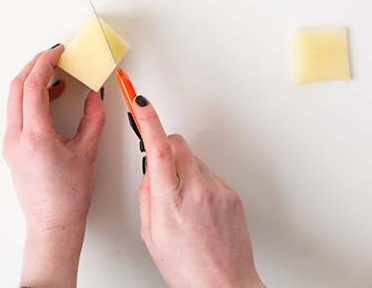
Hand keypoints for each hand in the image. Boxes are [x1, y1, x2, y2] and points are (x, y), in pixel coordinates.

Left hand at [3, 44, 105, 287]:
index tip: (58, 51)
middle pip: (17, 87)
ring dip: (32, 81)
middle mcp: (16, 138)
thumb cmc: (69, 196)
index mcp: (35, 137)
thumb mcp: (88, 152)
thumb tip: (95, 93)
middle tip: (54, 55)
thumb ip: (93, 117)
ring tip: (57, 75)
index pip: (32, 87)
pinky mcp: (11, 148)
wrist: (52, 225)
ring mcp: (9, 143)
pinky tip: (50, 97)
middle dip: (35, 65)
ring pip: (14, 99)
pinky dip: (31, 99)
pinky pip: (17, 113)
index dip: (45, 63)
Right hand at [134, 96, 263, 287]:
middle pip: (178, 145)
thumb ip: (147, 196)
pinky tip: (199, 211)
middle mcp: (197, 191)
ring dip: (185, 171)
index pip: (157, 148)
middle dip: (166, 149)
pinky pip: (210, 176)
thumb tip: (151, 171)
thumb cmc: (187, 268)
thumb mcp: (151, 235)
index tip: (139, 102)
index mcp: (171, 201)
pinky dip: (201, 184)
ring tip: (184, 206)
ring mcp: (218, 192)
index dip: (148, 120)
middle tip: (162, 171)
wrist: (225, 286)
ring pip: (195, 160)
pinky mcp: (232, 195)